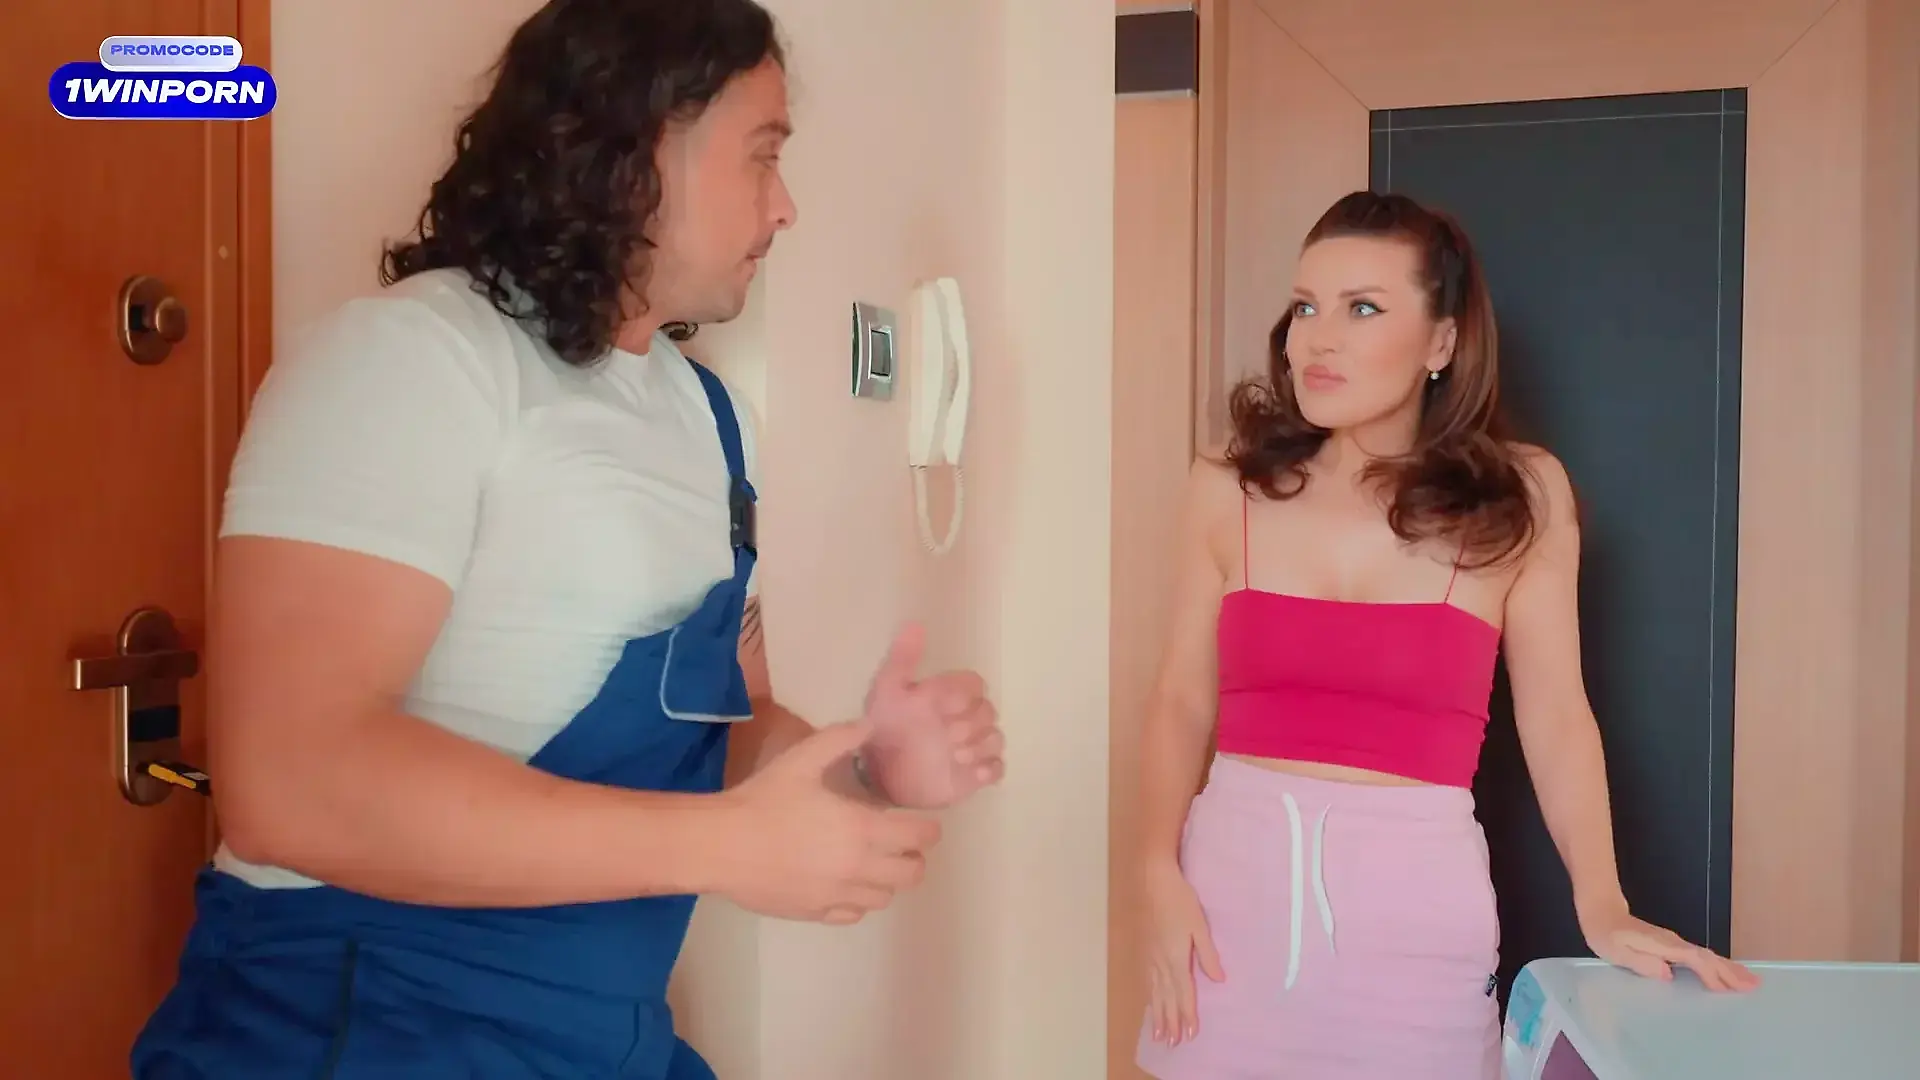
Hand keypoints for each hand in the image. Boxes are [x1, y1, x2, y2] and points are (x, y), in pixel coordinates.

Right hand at [715, 720, 942, 924]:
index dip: (928, 830)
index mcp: (862, 830)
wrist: (721, 845)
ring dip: (887, 881)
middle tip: (901, 844)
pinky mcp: (815, 914)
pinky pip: (853, 914)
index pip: (919, 837)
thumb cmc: (763, 800)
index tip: (923, 824)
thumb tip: (869, 726)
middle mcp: (858, 868)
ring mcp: (837, 896)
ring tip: (871, 863)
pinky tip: (843, 883)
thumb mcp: (801, 759)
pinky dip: (857, 900)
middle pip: (912, 874)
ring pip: (884, 898)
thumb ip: (840, 740)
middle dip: (914, 858)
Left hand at [858, 623, 1004, 808]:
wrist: (878, 775)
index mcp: (947, 695)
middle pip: (989, 712)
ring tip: (954, 756)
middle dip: (970, 724)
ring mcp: (971, 747)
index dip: (964, 694)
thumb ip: (903, 658)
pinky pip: (998, 768)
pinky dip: (990, 769)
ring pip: (996, 739)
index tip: (942, 705)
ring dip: (980, 746)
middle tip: (947, 736)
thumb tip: (915, 623)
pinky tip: (973, 773)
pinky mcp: (974, 775)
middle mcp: (963, 719)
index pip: (975, 684)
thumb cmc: (884, 728)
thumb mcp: (888, 690)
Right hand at [1143, 859, 1222, 1045]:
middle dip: (1170, 1021)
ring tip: (1159, 1034)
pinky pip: (1147, 981)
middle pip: (1166, 998)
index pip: (1184, 993)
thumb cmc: (1180, 900)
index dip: (1187, 1014)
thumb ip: (1207, 954)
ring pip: (1154, 992)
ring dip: (1157, 1014)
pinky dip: (1149, 997)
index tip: (1190, 1034)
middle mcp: (1160, 962)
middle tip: (1172, 1043)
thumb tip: (1218, 980)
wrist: (1153, 881)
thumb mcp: (1199, 926)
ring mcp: (1149, 957)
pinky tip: (1150, 1003)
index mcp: (1175, 958)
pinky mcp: (1144, 950)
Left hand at [1580, 900, 1759, 991]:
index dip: (1711, 974)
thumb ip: (1641, 962)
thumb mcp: (1616, 951)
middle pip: (1707, 957)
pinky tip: (1724, 972)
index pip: (1694, 960)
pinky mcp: (1672, 945)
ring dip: (1728, 968)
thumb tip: (1667, 974)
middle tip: (1754, 985)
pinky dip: (1715, 964)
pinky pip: (1700, 956)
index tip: (1728, 989)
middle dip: (1730, 972)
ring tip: (1749, 981)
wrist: (1601, 910)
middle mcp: (1673, 943)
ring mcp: (1674, 942)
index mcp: (1663, 946)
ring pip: (1706, 956)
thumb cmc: (1605, 933)